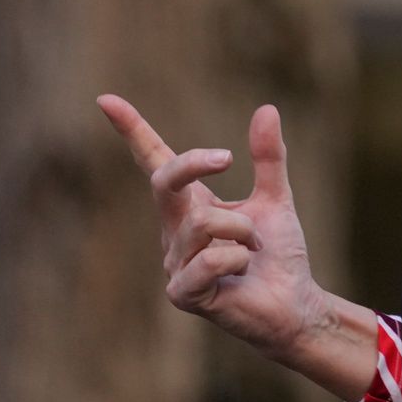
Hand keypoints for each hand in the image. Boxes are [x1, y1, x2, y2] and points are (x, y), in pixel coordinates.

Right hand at [97, 95, 328, 362]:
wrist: (294, 302)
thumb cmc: (277, 254)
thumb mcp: (275, 197)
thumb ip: (268, 158)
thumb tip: (266, 108)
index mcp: (191, 204)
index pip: (155, 162)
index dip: (132, 130)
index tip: (106, 99)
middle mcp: (174, 230)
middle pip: (164, 181)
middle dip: (194, 164)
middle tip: (227, 158)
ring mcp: (173, 262)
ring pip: (204, 222)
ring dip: (243, 229)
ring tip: (253, 247)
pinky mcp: (182, 292)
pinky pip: (210, 258)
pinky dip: (239, 257)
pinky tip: (243, 271)